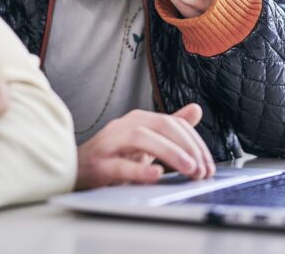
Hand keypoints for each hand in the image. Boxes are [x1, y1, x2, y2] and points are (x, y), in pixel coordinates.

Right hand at [75, 103, 215, 189]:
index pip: (174, 123)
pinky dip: (139, 170)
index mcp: (139, 120)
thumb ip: (170, 126)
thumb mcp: (145, 140)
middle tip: (202, 169)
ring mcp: (110, 144)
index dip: (195, 142)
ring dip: (169, 152)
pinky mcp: (98, 165)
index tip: (208, 165)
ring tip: (189, 168)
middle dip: (187, 146)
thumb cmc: (112, 156)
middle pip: (161, 125)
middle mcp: (125, 126)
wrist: (76, 170)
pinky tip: (156, 175)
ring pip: (141, 139)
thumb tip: (196, 109)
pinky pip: (119, 165)